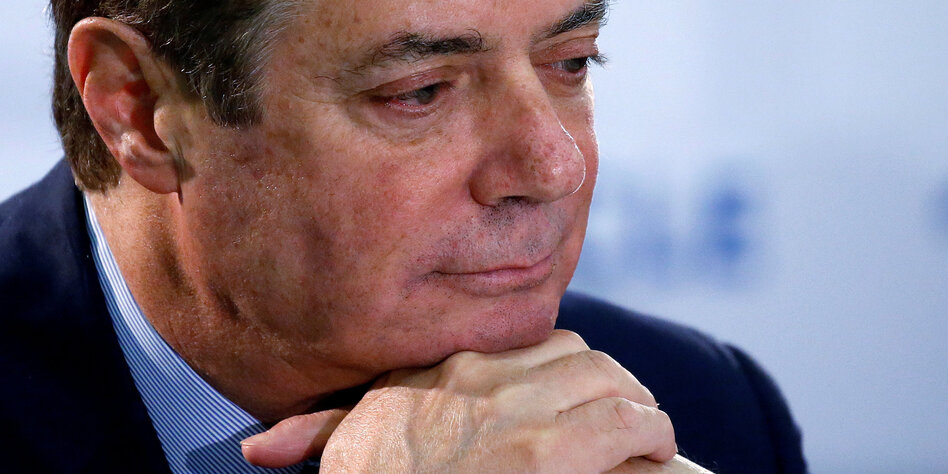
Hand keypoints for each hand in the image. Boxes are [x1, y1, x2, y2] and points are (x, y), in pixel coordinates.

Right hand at [243, 330, 679, 471]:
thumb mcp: (341, 460)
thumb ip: (315, 437)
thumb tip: (259, 448)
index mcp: (426, 378)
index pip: (514, 344)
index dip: (556, 367)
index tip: (571, 392)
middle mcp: (470, 382)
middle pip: (569, 351)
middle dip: (604, 379)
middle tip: (626, 408)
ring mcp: (511, 414)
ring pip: (603, 376)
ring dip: (634, 402)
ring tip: (648, 430)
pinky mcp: (549, 455)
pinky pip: (625, 423)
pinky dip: (651, 432)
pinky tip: (659, 449)